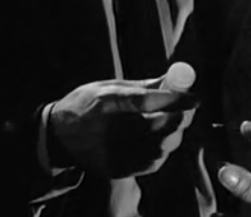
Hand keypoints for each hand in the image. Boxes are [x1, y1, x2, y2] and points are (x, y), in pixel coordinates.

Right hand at [51, 67, 197, 178]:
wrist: (56, 137)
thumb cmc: (84, 104)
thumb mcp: (108, 86)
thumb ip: (142, 86)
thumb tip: (174, 80)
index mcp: (104, 101)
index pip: (144, 101)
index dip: (172, 100)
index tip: (194, 98)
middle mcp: (108, 129)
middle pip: (156, 128)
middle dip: (180, 117)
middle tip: (190, 106)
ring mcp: (111, 153)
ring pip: (159, 148)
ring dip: (174, 133)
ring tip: (176, 119)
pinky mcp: (116, 169)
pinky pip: (151, 162)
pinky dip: (163, 149)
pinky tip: (163, 136)